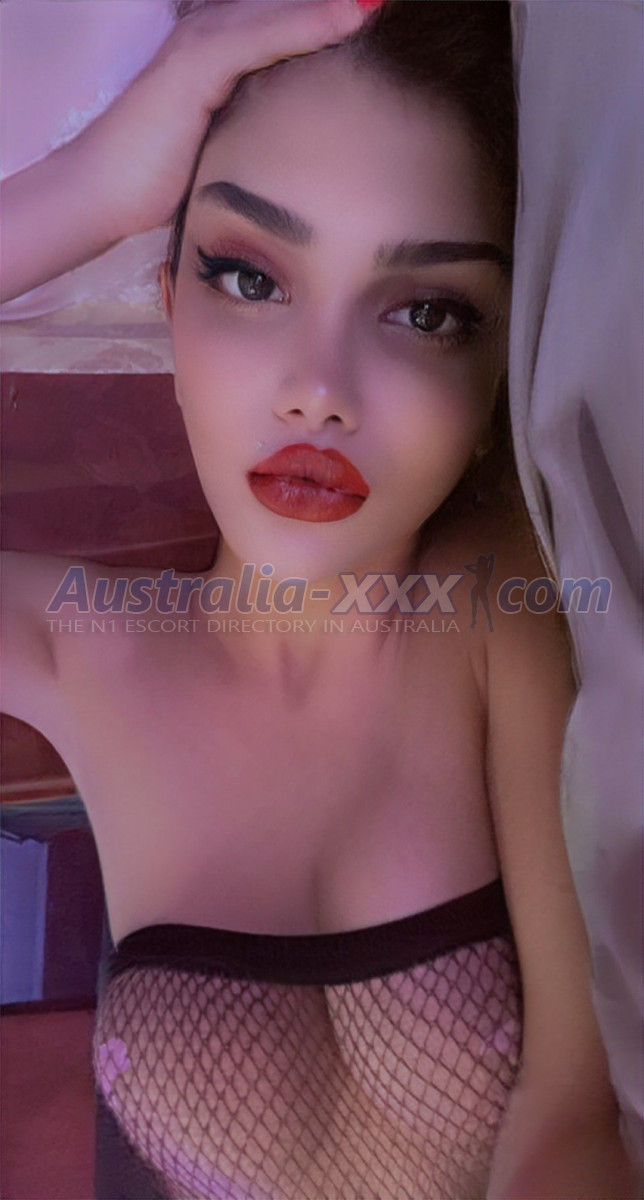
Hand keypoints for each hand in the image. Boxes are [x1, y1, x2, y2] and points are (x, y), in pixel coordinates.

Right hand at [76, 0, 373, 240]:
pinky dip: (306, 24)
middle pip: (287, 7)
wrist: (102, 194)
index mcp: (219, 55)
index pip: (286, 24)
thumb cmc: (157, 181)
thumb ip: (258, 129)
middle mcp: (209, 36)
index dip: (330, 16)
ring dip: (333, 4)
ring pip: (280, 13)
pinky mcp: (193, 67)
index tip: (383, 11)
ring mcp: (199, 46)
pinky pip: (260, 36)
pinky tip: (349, 17)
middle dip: (338, 3)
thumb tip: (306, 144)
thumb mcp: (223, 147)